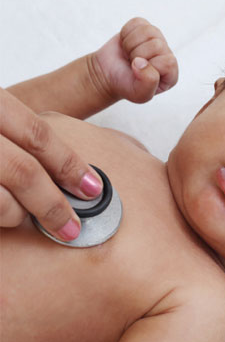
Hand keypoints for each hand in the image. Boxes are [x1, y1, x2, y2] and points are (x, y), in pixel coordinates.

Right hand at [0, 88, 102, 240]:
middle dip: (52, 204)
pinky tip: (2, 222)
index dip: (70, 164)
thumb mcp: (2, 113)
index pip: (38, 133)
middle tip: (72, 229)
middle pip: (21, 169)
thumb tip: (97, 122)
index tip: (93, 190)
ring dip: (16, 214)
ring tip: (23, 219)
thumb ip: (36, 120)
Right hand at [91, 17, 178, 103]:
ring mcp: (157, 41)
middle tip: (132, 64)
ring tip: (129, 55)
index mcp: (171, 75)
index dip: (149, 66)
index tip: (138, 73)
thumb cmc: (125, 85)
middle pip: (157, 45)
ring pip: (147, 31)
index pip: (168, 62)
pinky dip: (126, 34)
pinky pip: (137, 23)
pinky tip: (126, 45)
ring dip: (131, 44)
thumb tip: (143, 62)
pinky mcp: (144, 29)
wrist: (107, 74)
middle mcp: (167, 56)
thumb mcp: (139, 94)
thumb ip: (148, 83)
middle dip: (137, 54)